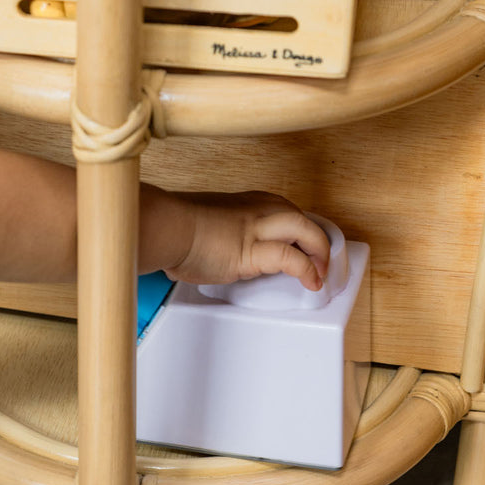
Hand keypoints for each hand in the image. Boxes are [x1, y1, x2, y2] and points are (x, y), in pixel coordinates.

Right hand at [160, 191, 329, 289]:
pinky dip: (307, 270)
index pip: (280, 209)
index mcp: (241, 202)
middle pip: (297, 215)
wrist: (164, 228)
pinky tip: (310, 282)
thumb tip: (210, 252)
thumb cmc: (171, 227)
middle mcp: (253, 210)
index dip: (295, 227)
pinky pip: (291, 258)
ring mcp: (255, 228)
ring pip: (304, 227)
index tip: (299, 243)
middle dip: (314, 236)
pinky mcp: (253, 252)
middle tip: (319, 258)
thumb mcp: (199, 224)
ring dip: (319, 249)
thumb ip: (214, 234)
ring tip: (321, 271)